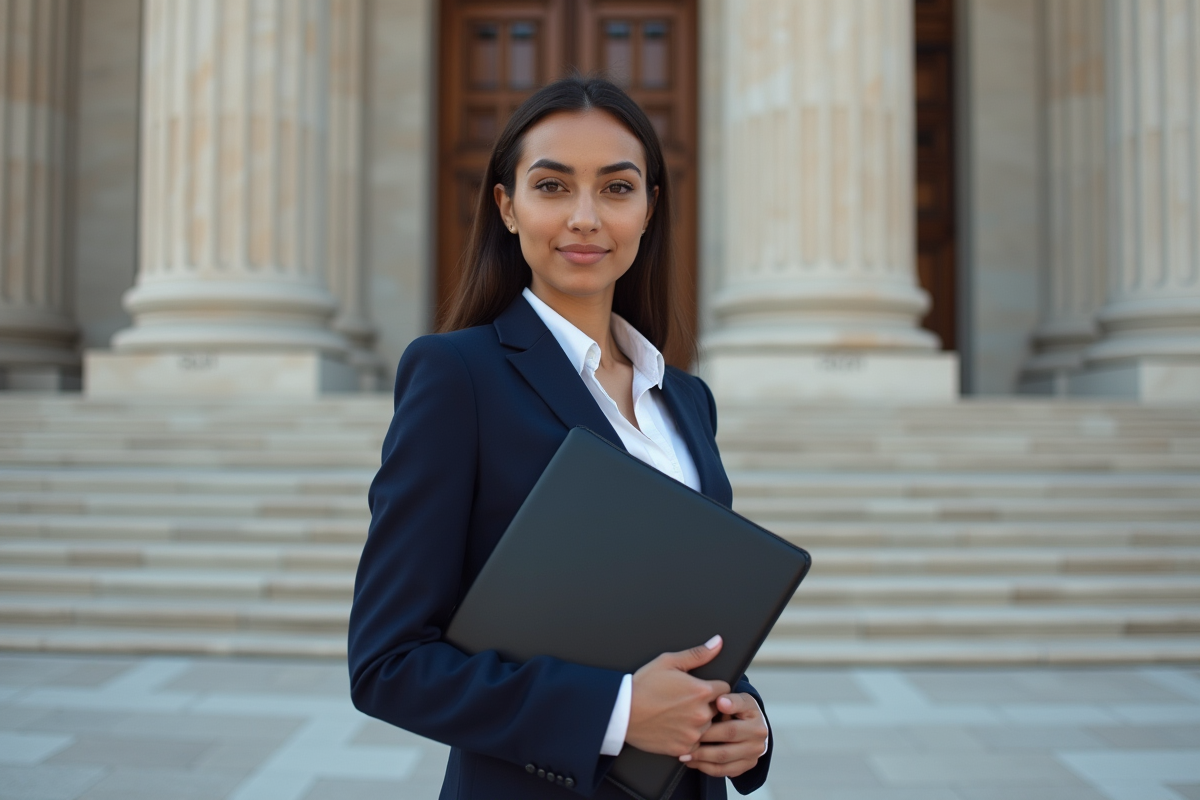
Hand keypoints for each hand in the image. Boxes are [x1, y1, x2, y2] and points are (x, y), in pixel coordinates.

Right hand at [625, 636, 730, 756]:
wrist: (622, 712)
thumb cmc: (643, 685)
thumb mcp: (668, 662)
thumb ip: (697, 654)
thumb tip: (717, 642)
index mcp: (701, 691)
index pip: (725, 689)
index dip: (713, 687)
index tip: (700, 689)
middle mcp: (702, 714)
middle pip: (718, 709)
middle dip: (706, 705)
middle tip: (686, 702)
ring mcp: (693, 733)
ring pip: (708, 728)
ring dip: (698, 723)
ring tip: (678, 716)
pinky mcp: (684, 748)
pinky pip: (696, 744)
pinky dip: (688, 738)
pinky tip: (674, 728)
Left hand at [680, 692, 767, 778]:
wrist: (753, 727)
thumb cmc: (742, 711)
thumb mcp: (742, 700)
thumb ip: (732, 700)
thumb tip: (721, 702)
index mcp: (756, 723)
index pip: (733, 727)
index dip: (714, 726)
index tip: (706, 714)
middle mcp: (757, 742)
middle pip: (725, 744)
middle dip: (702, 741)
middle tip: (683, 738)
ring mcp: (751, 757)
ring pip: (722, 760)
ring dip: (700, 758)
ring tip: (683, 753)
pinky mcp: (744, 768)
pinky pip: (722, 771)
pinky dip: (705, 767)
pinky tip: (692, 761)